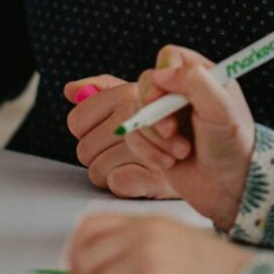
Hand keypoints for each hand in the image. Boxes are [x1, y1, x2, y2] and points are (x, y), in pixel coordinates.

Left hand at [65, 75, 178, 198]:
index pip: (76, 121)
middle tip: (120, 153)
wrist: (203, 154)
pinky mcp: (154, 177)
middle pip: (84, 150)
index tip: (104, 134)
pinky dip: (125, 184)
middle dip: (97, 156)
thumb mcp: (131, 96)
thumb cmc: (160, 124)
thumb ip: (100, 90)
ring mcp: (145, 146)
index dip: (86, 132)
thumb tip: (70, 90)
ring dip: (110, 173)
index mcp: (124, 94)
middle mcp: (134, 115)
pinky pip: (116, 183)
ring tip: (133, 164)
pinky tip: (141, 176)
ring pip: (97, 171)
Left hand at [69, 213, 254, 273]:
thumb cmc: (217, 273)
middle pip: (86, 258)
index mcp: (147, 221)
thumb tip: (99, 265)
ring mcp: (146, 258)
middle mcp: (143, 234)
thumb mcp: (175, 243)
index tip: (79, 272)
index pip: (90, 226)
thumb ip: (139, 246)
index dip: (77, 251)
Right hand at [127, 46, 254, 228]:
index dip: (163, 74)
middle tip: (171, 131)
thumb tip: (161, 73)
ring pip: (138, 111)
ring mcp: (166, 117)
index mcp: (202, 77)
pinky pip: (133, 135)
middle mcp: (181, 94)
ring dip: (156, 137)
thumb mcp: (221, 109)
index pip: (169, 57)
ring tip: (182, 153)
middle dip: (156, 111)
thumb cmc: (233, 146)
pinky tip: (169, 163)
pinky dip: (148, 151)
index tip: (164, 96)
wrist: (231, 190)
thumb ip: (195, 82)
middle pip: (147, 83)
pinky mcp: (154, 141)